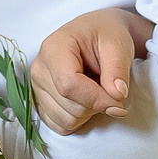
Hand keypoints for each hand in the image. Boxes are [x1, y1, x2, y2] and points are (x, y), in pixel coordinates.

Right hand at [30, 8, 151, 133]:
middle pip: (69, 106)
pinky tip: (87, 100)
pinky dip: (79, 119)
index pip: (69, 85)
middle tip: (111, 88)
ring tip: (97, 90)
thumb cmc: (105, 34)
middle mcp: (39, 69)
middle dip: (97, 105)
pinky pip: (60, 125)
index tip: (119, 101)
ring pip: (66, 119)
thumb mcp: (118, 43)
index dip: (96, 99)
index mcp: (53, 48)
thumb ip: (117, 69)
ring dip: (89, 113)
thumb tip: (117, 96)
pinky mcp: (41, 103)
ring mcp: (37, 87)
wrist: (97, 33)